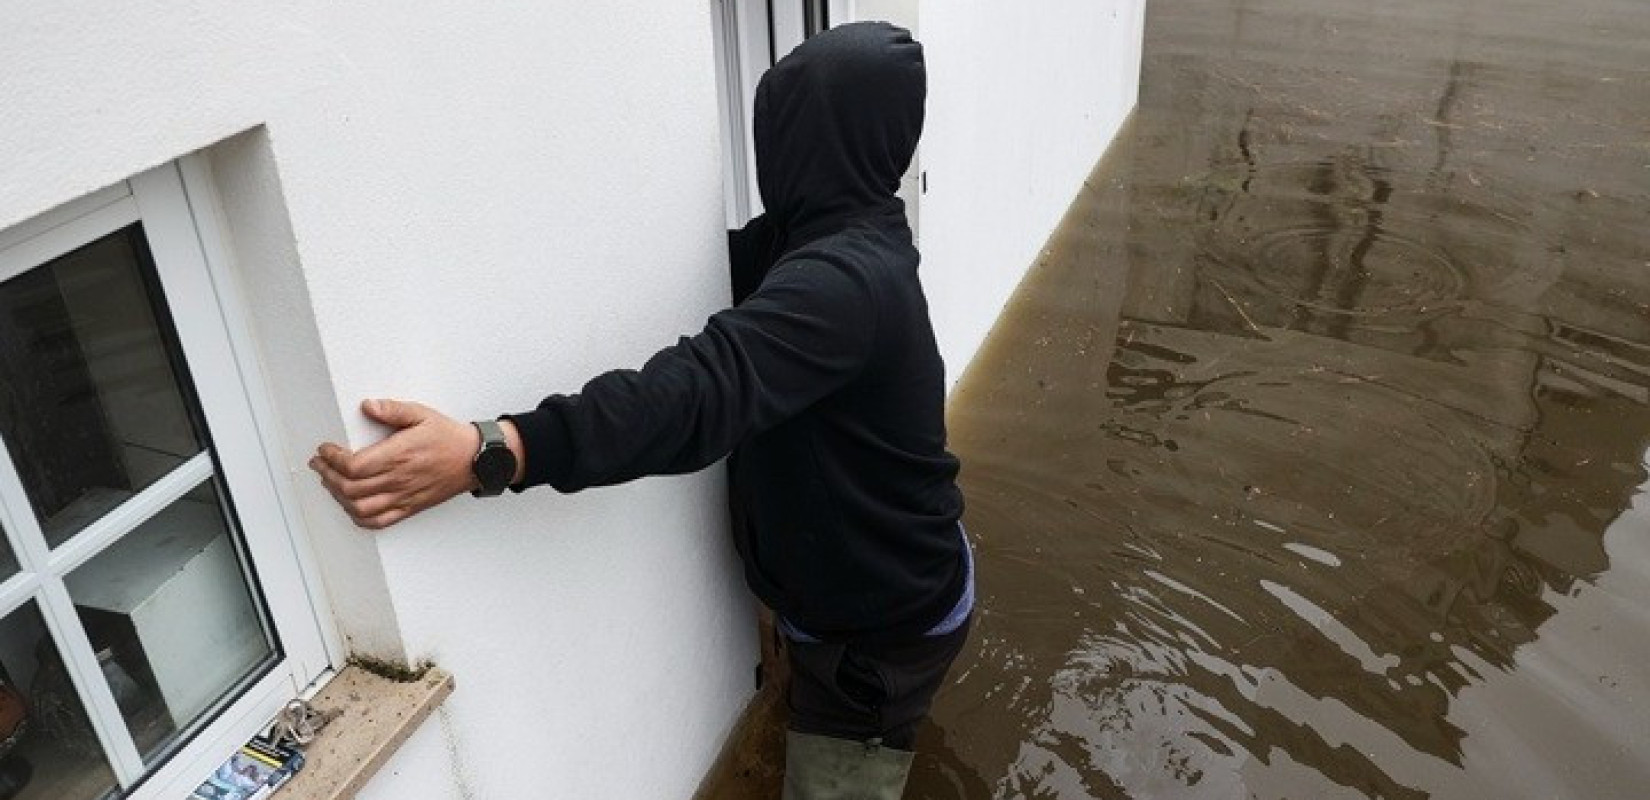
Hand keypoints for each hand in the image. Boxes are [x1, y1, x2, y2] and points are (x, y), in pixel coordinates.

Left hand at [309, 399, 479, 529]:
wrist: (475, 460)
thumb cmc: (449, 438)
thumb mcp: (422, 414)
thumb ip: (393, 410)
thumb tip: (368, 406)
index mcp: (399, 455)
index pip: (354, 465)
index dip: (332, 459)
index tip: (325, 450)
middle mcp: (399, 479)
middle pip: (351, 488)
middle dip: (328, 475)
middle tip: (321, 464)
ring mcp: (403, 496)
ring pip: (360, 507)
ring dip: (339, 497)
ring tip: (331, 483)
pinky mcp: (409, 507)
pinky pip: (378, 521)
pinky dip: (358, 518)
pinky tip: (352, 506)